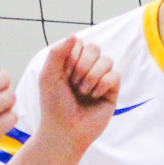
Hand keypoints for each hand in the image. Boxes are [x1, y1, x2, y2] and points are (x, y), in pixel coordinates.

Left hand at [36, 37, 118, 153]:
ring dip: (92, 76)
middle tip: (74, 84)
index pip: (79, 43)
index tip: (63, 72)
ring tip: (83, 92)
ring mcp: (100, 79)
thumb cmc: (54, 105)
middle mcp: (86, 68)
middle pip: (94, 48)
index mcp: (70, 63)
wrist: (65, 130)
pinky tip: (95, 96)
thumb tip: (74, 34)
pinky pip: (115, 75)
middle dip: (83, 65)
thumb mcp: (48, 76)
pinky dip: (103, 85)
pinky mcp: (112, 91)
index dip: (72, 56)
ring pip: (106, 60)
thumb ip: (57, 53)